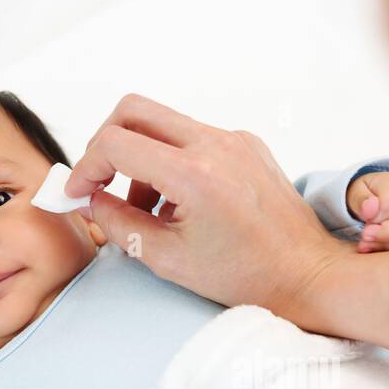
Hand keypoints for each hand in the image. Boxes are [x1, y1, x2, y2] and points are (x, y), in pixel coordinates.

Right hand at [65, 94, 351, 324]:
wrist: (308, 276)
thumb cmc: (249, 277)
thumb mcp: (169, 260)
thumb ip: (119, 224)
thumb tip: (91, 201)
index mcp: (195, 174)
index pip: (115, 143)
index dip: (85, 167)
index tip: (80, 193)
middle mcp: (217, 144)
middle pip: (134, 111)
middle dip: (106, 145)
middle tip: (101, 184)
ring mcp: (236, 140)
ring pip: (164, 125)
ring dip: (142, 159)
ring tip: (150, 212)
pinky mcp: (248, 145)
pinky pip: (195, 138)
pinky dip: (173, 163)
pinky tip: (182, 206)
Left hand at [346, 171, 388, 253]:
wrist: (379, 201)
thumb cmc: (368, 197)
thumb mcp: (357, 193)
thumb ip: (361, 200)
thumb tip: (370, 209)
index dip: (375, 222)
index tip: (363, 231)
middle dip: (383, 237)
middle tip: (365, 243)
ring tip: (370, 247)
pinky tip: (387, 251)